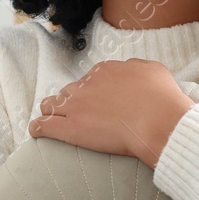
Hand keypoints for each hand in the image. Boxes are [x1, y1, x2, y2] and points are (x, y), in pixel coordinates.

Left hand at [29, 58, 193, 166]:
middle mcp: (86, 86)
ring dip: (51, 110)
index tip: (96, 101)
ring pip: (51, 105)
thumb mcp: (153, 70)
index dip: (91, 92)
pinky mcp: (70, 129)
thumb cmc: (162, 98)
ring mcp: (76, 107)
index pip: (89, 80)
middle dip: (71, 100)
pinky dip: (38, 127)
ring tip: (51, 119)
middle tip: (78, 113)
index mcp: (104, 71)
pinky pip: (45, 126)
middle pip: (69, 91)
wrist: (158, 120)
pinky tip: (36, 131)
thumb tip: (130, 70)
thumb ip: (137, 68)